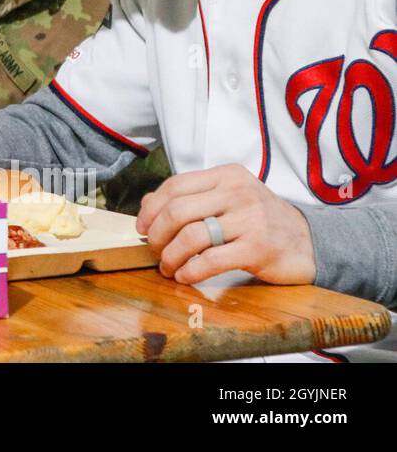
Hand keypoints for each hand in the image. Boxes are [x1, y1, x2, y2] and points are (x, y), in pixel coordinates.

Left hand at [136, 163, 315, 285]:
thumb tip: (146, 205)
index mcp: (227, 176)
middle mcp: (238, 192)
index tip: (141, 227)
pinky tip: (185, 276)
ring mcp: (250, 219)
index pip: (175, 186)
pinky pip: (211, 260)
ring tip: (167, 267)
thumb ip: (192, 198)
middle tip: (154, 250)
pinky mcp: (258, 248)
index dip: (151, 208)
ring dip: (170, 256)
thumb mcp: (229, 198)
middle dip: (156, 234)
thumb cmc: (260, 221)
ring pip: (191, 236)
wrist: (310, 243)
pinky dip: (190, 270)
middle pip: (177, 210)